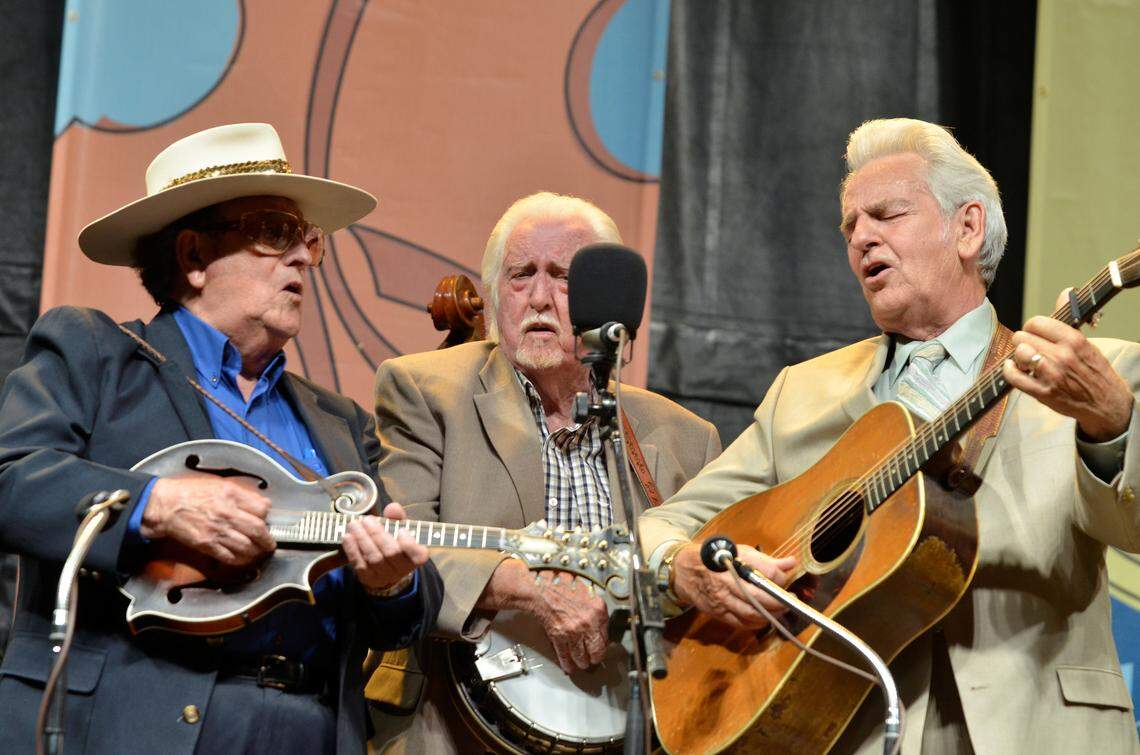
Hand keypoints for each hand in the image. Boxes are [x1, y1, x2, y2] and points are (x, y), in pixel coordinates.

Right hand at [143, 476, 274, 565]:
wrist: (165, 505)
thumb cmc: (190, 492)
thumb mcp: (219, 484)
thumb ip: (242, 494)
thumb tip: (261, 504)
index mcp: (232, 495)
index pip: (262, 509)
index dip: (267, 516)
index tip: (266, 520)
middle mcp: (227, 513)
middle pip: (258, 530)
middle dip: (268, 540)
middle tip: (270, 544)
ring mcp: (217, 531)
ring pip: (246, 547)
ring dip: (256, 552)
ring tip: (258, 553)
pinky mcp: (207, 545)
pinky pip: (229, 557)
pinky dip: (239, 560)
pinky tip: (242, 558)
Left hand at [342, 502, 428, 593]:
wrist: (386, 569)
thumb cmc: (395, 543)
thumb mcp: (400, 529)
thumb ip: (398, 517)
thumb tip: (393, 507)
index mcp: (415, 557)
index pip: (418, 555)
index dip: (409, 544)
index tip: (401, 530)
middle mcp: (401, 569)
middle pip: (391, 553)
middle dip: (377, 534)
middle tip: (367, 520)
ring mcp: (385, 576)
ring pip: (374, 558)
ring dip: (362, 539)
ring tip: (354, 525)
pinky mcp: (368, 579)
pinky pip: (360, 565)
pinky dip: (352, 550)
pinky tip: (347, 537)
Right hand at [480, 559, 608, 673]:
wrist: (543, 587)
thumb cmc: (563, 586)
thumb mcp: (589, 594)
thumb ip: (597, 612)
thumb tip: (601, 628)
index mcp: (598, 610)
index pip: (606, 637)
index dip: (603, 644)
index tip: (601, 648)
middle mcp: (587, 622)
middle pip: (596, 651)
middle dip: (595, 658)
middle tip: (594, 660)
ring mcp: (573, 631)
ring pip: (581, 656)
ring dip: (582, 662)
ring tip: (582, 664)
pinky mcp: (558, 636)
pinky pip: (565, 655)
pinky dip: (567, 663)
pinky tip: (569, 667)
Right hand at [671, 543, 796, 629]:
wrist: (684, 571)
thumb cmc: (714, 558)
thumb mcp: (739, 551)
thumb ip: (766, 560)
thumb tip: (791, 563)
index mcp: (731, 564)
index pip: (762, 573)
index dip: (778, 579)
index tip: (787, 580)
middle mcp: (726, 584)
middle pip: (758, 597)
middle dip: (778, 602)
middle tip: (790, 600)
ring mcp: (721, 601)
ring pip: (751, 614)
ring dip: (770, 614)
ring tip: (780, 610)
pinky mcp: (718, 613)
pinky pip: (741, 624)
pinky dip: (756, 623)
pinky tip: (764, 617)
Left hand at [1002, 292, 1133, 440]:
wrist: (1105, 403)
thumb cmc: (1094, 371)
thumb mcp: (1086, 342)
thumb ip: (1070, 317)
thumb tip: (1065, 292)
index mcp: (1074, 340)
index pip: (1037, 322)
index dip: (1031, 326)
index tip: (1034, 332)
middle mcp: (1062, 356)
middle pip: (1022, 337)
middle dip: (1023, 341)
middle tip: (1030, 347)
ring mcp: (1052, 375)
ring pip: (1018, 354)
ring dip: (1018, 356)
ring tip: (1025, 359)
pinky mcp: (1043, 392)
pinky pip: (1013, 376)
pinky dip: (1009, 371)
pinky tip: (1014, 369)